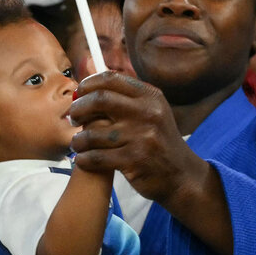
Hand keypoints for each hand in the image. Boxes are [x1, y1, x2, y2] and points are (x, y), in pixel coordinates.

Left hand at [69, 72, 202, 205]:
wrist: (181, 176)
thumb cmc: (159, 142)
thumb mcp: (153, 112)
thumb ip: (127, 98)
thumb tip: (88, 87)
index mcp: (150, 96)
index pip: (111, 79)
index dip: (88, 84)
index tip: (78, 94)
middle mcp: (147, 112)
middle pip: (99, 99)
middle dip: (79, 108)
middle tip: (74, 118)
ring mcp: (141, 136)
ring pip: (93, 132)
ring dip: (78, 140)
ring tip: (78, 144)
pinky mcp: (134, 160)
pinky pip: (96, 157)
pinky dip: (84, 159)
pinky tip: (82, 160)